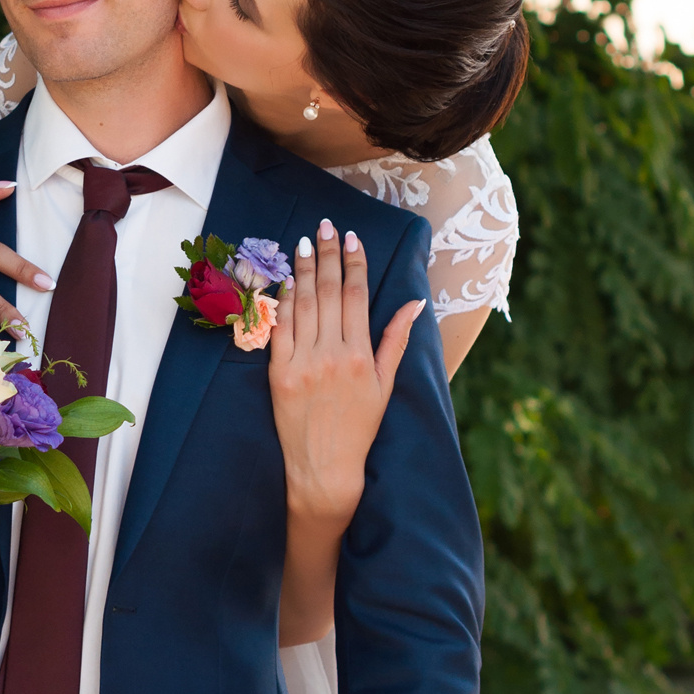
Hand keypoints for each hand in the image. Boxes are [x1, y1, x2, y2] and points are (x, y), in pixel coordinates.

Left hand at [270, 221, 425, 526]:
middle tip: (326, 225)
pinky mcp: (278, 373)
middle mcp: (332, 354)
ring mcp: (303, 363)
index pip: (357, 297)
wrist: (324, 468)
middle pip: (330, 292)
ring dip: (305, 269)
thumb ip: (396, 340)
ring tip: (306, 242)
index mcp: (360, 355)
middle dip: (329, 255)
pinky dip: (283, 301)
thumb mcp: (386, 385)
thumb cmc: (360, 427)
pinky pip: (280, 328)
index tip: (352, 238)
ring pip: (304, 304)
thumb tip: (415, 304)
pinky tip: (287, 279)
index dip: (355, 264)